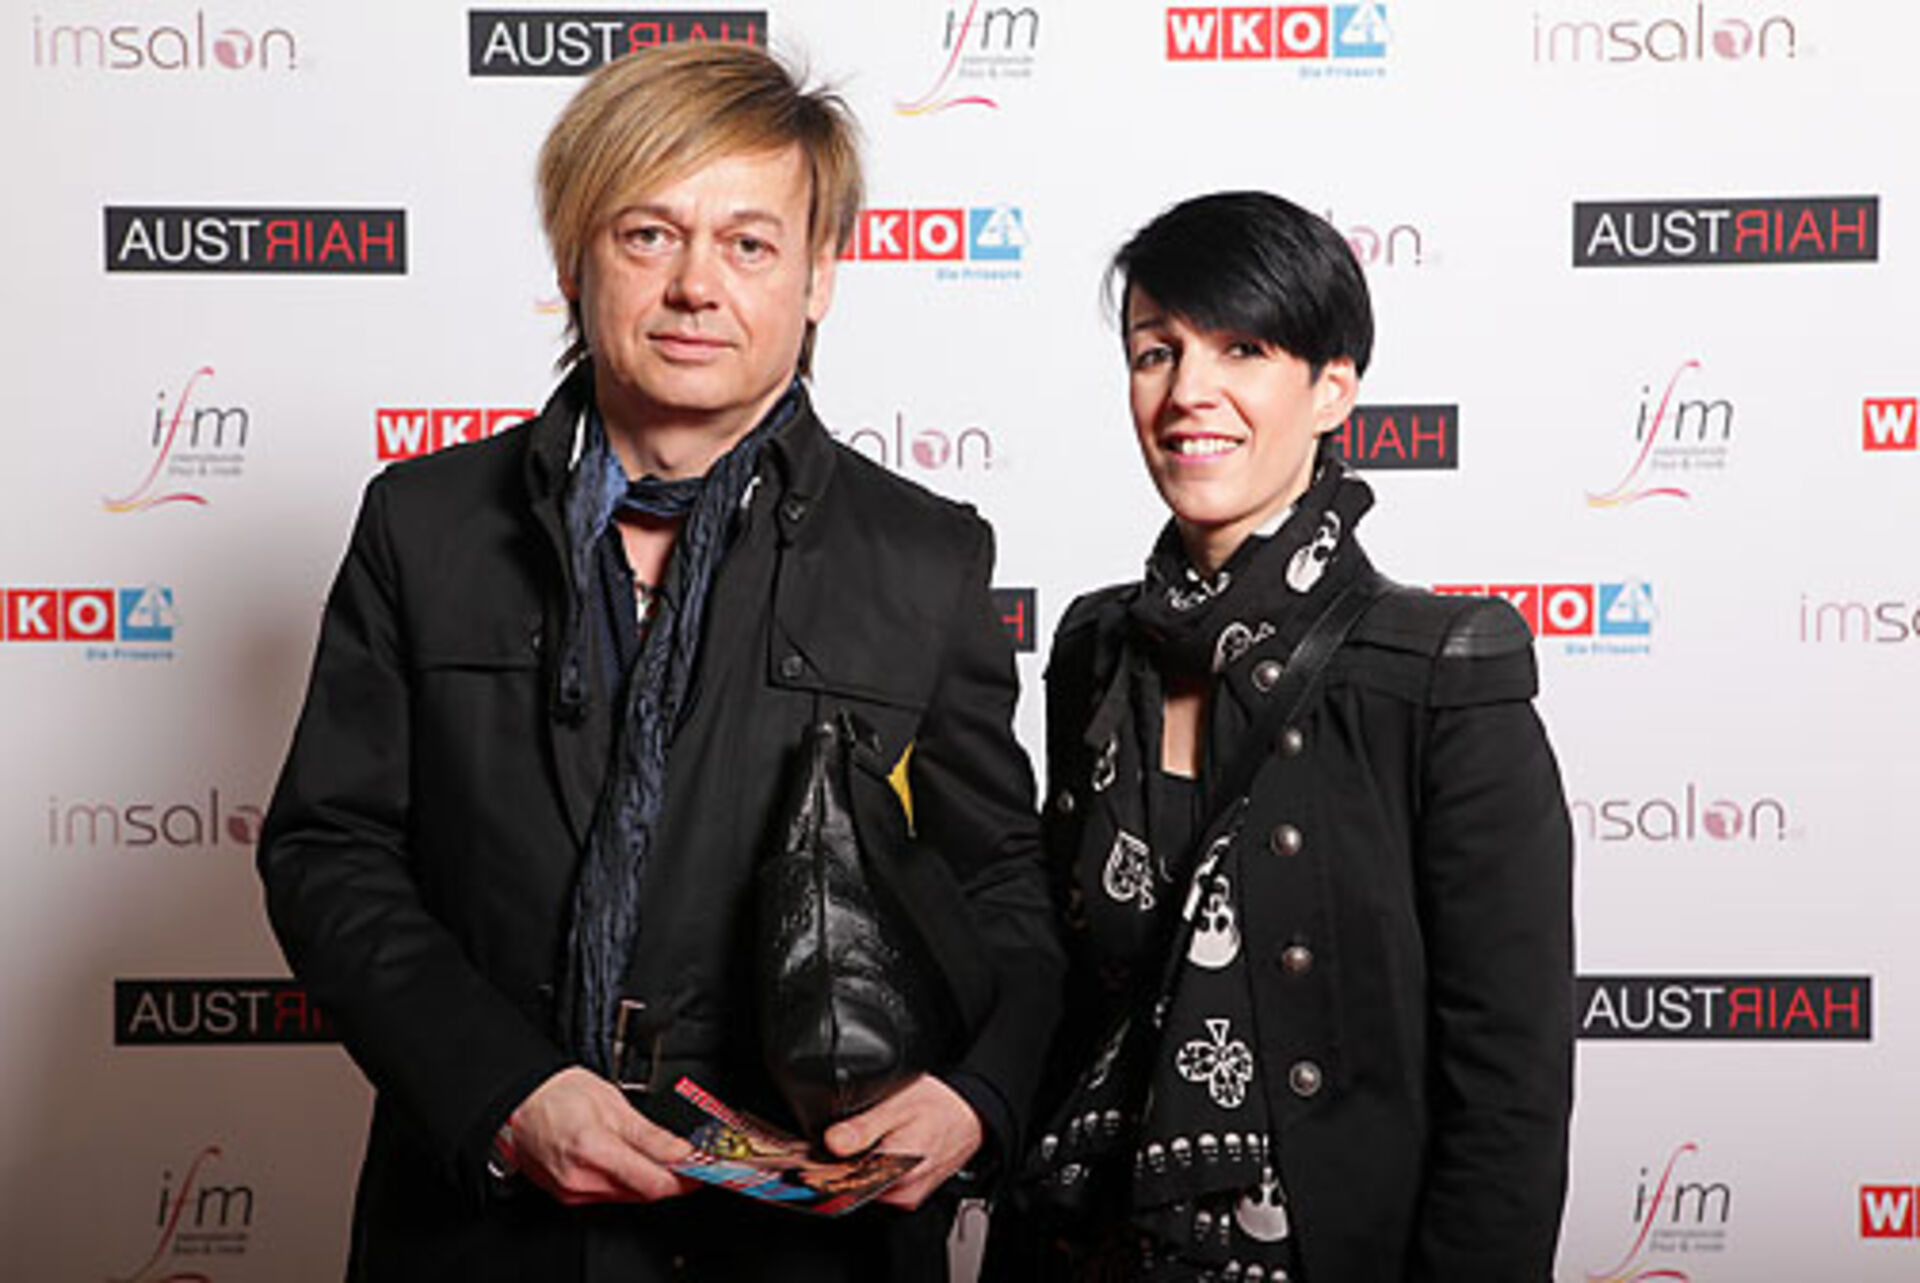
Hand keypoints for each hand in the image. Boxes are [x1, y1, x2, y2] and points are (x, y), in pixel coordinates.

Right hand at [508, 1066, 698, 1204]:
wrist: (519, 1102)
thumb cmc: (558, 1095)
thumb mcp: (613, 1103)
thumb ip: (650, 1134)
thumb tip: (682, 1152)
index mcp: (594, 1150)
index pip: (653, 1183)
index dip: (684, 1181)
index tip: (702, 1172)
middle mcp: (581, 1179)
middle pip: (642, 1193)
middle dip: (669, 1179)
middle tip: (687, 1162)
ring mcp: (572, 1192)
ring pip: (627, 1196)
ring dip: (647, 1181)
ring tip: (661, 1159)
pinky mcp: (566, 1196)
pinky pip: (607, 1196)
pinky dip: (625, 1183)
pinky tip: (631, 1164)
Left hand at [823, 1074, 982, 1209]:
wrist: (970, 1115)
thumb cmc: (939, 1106)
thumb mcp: (899, 1103)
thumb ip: (864, 1127)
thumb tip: (832, 1143)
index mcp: (896, 1171)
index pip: (841, 1182)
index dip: (819, 1168)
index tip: (807, 1155)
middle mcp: (901, 1193)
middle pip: (850, 1186)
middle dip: (838, 1164)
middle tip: (841, 1136)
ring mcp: (905, 1197)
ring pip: (862, 1187)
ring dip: (853, 1167)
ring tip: (862, 1139)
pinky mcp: (907, 1195)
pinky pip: (877, 1187)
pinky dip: (870, 1170)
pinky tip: (875, 1150)